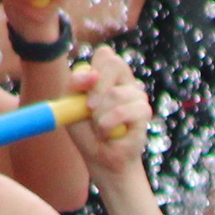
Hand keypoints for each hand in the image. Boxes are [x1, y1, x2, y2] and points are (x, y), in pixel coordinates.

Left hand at [68, 46, 153, 168]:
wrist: (101, 158)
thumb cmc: (86, 131)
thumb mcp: (70, 106)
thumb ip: (74, 85)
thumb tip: (91, 75)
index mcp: (105, 75)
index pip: (105, 55)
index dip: (93, 68)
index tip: (83, 86)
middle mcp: (123, 81)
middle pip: (114, 63)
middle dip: (97, 88)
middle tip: (88, 108)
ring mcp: (136, 94)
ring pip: (115, 93)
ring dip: (99, 116)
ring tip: (99, 128)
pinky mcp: (144, 111)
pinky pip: (124, 111)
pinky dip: (109, 125)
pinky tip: (109, 134)